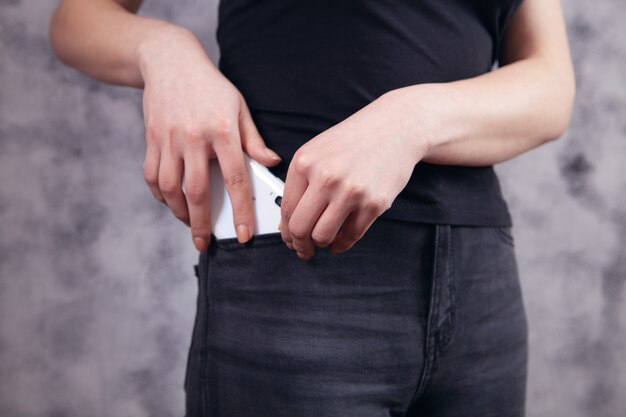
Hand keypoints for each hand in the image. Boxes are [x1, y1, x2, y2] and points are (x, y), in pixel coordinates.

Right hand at [138, 27, 281, 250]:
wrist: (169, 61)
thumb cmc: (210, 87)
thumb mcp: (239, 108)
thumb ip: (253, 139)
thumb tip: (271, 163)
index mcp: (223, 131)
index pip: (236, 179)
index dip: (240, 211)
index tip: (243, 235)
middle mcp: (194, 138)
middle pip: (198, 191)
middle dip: (202, 223)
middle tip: (204, 243)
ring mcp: (169, 139)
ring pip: (171, 187)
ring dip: (179, 212)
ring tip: (190, 224)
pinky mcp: (151, 139)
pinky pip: (152, 175)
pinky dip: (160, 195)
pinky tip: (171, 202)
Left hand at [279, 90, 429, 259]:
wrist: (395, 128)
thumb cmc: (356, 140)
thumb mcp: (318, 152)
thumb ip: (301, 183)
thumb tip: (288, 223)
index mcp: (305, 162)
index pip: (286, 209)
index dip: (286, 231)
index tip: (290, 239)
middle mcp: (325, 177)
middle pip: (300, 227)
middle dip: (300, 245)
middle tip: (303, 250)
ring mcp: (350, 192)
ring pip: (323, 236)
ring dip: (321, 245)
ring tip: (324, 242)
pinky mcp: (374, 203)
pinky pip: (351, 236)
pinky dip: (342, 244)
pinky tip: (340, 240)